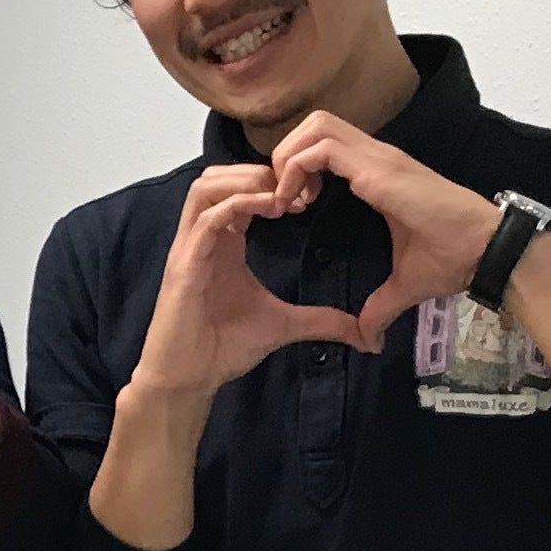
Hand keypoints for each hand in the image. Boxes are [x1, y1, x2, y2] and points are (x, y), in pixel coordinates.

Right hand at [130, 161, 365, 394]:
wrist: (187, 379)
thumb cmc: (222, 348)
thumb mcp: (284, 325)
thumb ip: (322, 320)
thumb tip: (365, 334)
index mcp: (223, 242)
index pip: (238, 189)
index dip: (272, 182)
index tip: (308, 195)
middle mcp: (203, 238)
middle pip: (219, 175)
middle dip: (259, 171)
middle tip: (297, 187)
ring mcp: (191, 247)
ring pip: (207, 186)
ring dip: (245, 180)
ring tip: (281, 195)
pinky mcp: (185, 263)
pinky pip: (207, 218)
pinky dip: (238, 204)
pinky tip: (270, 210)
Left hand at [266, 113, 499, 344]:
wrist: (486, 250)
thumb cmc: (454, 258)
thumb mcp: (404, 284)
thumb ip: (379, 308)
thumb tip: (368, 340)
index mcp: (378, 173)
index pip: (327, 144)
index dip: (300, 167)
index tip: (293, 207)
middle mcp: (376, 157)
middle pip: (314, 124)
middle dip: (287, 154)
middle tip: (284, 197)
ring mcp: (378, 157)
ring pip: (315, 126)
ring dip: (290, 159)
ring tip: (289, 200)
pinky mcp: (379, 168)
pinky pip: (322, 149)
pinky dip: (298, 169)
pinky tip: (299, 204)